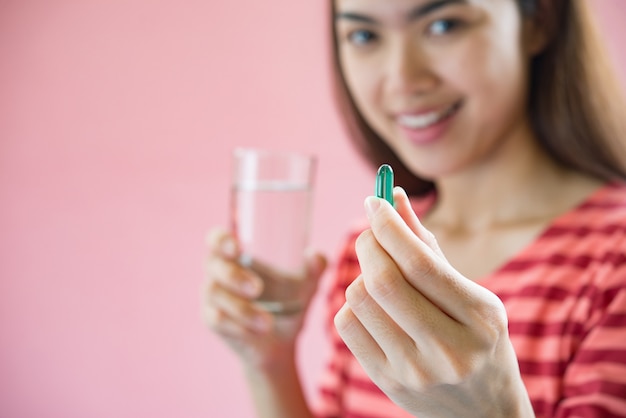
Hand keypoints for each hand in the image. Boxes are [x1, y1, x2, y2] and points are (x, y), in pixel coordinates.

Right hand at [202, 229, 326, 370]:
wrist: (282, 342)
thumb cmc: (290, 301)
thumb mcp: (306, 285)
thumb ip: (315, 269)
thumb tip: (316, 257)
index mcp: (236, 254)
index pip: (217, 239)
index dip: (221, 240)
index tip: (237, 247)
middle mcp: (219, 271)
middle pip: (213, 265)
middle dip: (233, 276)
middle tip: (257, 289)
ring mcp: (212, 296)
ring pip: (215, 294)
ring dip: (241, 308)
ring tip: (268, 323)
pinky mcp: (212, 320)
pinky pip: (216, 319)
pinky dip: (237, 325)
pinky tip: (256, 331)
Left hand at [334, 188, 532, 417]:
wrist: (483, 410)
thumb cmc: (477, 339)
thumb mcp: (469, 294)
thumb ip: (429, 247)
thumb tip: (393, 198)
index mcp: (480, 319)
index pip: (420, 263)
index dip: (390, 225)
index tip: (375, 201)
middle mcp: (449, 350)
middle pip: (384, 280)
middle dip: (369, 243)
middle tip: (371, 232)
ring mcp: (416, 371)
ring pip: (359, 299)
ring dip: (361, 274)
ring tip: (378, 276)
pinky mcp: (388, 382)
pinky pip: (347, 324)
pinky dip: (353, 302)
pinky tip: (373, 306)